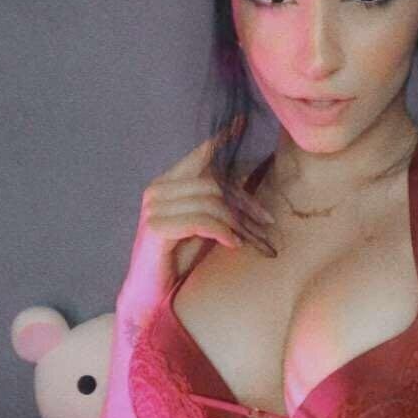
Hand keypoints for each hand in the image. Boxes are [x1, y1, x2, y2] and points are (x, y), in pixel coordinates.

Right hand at [119, 116, 274, 312]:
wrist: (151, 294)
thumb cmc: (179, 258)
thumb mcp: (204, 224)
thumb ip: (218, 201)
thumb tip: (249, 175)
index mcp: (168, 183)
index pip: (199, 155)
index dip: (221, 140)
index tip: (241, 123)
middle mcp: (158, 189)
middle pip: (213, 183)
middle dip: (244, 204)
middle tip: (266, 225)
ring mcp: (155, 208)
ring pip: (211, 202)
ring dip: (238, 223)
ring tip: (253, 241)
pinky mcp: (157, 228)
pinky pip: (202, 221)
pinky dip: (223, 232)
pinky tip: (234, 245)